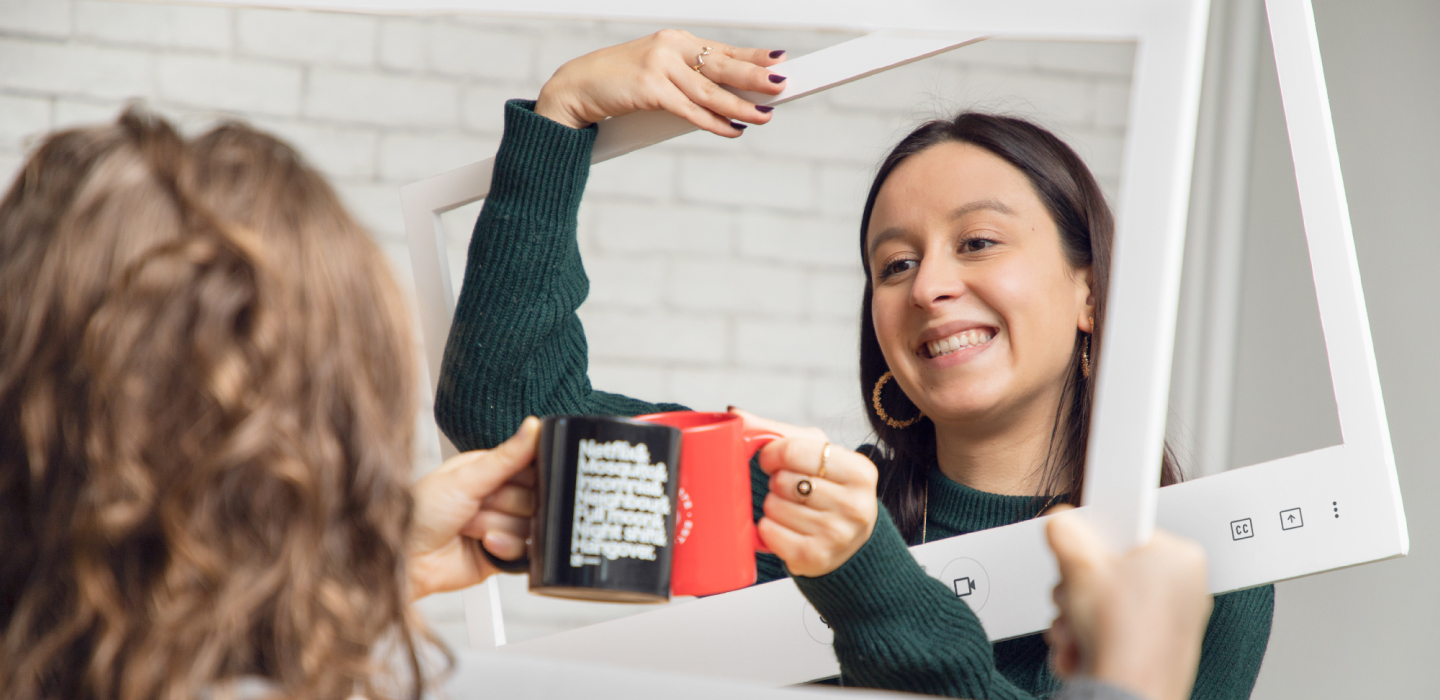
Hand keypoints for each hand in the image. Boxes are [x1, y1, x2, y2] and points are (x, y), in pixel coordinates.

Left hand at [407, 417, 538, 600]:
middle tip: (478, 504)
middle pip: (533, 498)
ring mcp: (500, 525)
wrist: (407, 559)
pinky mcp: (502, 553)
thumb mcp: (465, 477)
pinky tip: (482, 544)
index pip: (530, 467)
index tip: (508, 480)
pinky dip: (503, 547)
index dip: (526, 476)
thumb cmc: (419, 513)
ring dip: (498, 526)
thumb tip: (533, 427)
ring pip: (529, 524)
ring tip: (470, 527)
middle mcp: (496, 497)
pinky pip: (524, 549)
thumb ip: (506, 457)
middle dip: (506, 504)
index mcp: (488, 471)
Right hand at [535, 29, 786, 135]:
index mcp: (675, 41)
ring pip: (710, 92)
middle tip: (782, 86)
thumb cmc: (618, 83)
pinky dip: (714, 122)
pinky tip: (733, 129)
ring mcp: (659, 67)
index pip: (722, 50)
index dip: (752, 57)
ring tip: (764, 115)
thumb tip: (723, 98)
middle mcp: (670, 48)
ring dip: (740, 106)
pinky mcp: (650, 89)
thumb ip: (687, 80)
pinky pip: (690, 110)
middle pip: (722, 66)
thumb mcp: (656, 72)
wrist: (576, 88)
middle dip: (755, 77)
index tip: (778, 61)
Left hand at [732, 408, 878, 577]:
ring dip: (772, 506)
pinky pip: (768, 532)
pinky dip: (767, 528)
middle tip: (790, 489)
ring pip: (774, 507)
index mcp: (859, 471)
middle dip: (777, 482)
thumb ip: (778, 432)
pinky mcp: (815, 557)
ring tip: (791, 509)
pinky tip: (785, 528)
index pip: (794, 451)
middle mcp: (854, 504)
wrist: (851, 543)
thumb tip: (736, 414)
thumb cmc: (829, 490)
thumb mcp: (817, 454)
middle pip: (783, 481)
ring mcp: (836, 534)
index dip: (772, 454)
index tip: (772, 460)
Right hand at [1044, 506, 1212, 699]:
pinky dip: (1088, 638)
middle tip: (1075, 596)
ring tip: (1077, 629)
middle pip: (1110, 568)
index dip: (1094, 541)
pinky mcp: (1153, 649)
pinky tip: (1082, 649)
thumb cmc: (1125, 640)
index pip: (1126, 528)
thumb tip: (1062, 523)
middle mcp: (1184, 588)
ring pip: (1103, 601)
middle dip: (1078, 587)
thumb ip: (1066, 533)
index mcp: (1182, 558)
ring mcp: (1170, 622)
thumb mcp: (1080, 567)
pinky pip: (1110, 628)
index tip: (1080, 548)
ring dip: (1075, 617)